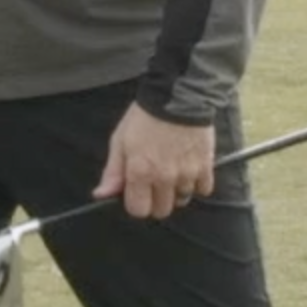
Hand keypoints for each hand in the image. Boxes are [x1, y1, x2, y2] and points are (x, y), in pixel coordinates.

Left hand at [94, 103, 214, 221]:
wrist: (178, 96)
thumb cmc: (145, 116)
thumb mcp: (120, 140)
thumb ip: (113, 171)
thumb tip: (102, 194)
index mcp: (140, 173)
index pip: (138, 210)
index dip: (136, 203)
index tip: (137, 192)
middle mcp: (164, 178)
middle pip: (162, 210)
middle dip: (156, 200)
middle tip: (155, 182)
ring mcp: (187, 174)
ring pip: (182, 200)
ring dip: (176, 191)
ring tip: (173, 171)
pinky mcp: (205, 166)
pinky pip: (203, 189)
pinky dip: (197, 183)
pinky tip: (189, 169)